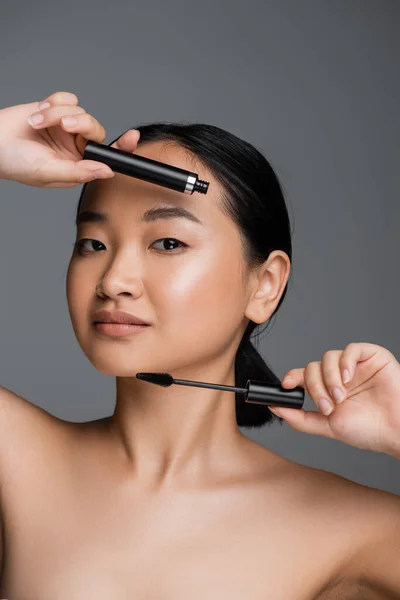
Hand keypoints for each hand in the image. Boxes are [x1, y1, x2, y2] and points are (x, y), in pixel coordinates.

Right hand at [0, 90, 139, 187]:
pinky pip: (67, 98)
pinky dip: (53, 103)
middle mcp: (76, 146)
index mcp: (79, 165)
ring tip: (36, 124)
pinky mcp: (56, 109)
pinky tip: (38, 114)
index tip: (132, 137)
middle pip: (95, 128)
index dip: (122, 147)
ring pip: (80, 110)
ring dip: (57, 114)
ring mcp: (66, 127)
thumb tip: (107, 171)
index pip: (107, 156)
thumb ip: (79, 171)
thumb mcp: (49, 172)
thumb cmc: (16, 164)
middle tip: (63, 125)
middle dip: (81, 123)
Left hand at [269, 343, 399, 455]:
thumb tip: (276, 408)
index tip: (286, 385)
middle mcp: (338, 376)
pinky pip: (351, 349)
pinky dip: (345, 362)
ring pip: (328, 357)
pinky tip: (348, 378)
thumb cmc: (368, 430)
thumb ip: (301, 418)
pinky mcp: (371, 356)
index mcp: (327, 390)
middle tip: (327, 405)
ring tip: (341, 396)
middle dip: (315, 386)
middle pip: (313, 367)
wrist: (396, 430)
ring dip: (329, 377)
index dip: (292, 377)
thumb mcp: (328, 426)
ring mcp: (354, 365)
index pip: (303, 376)